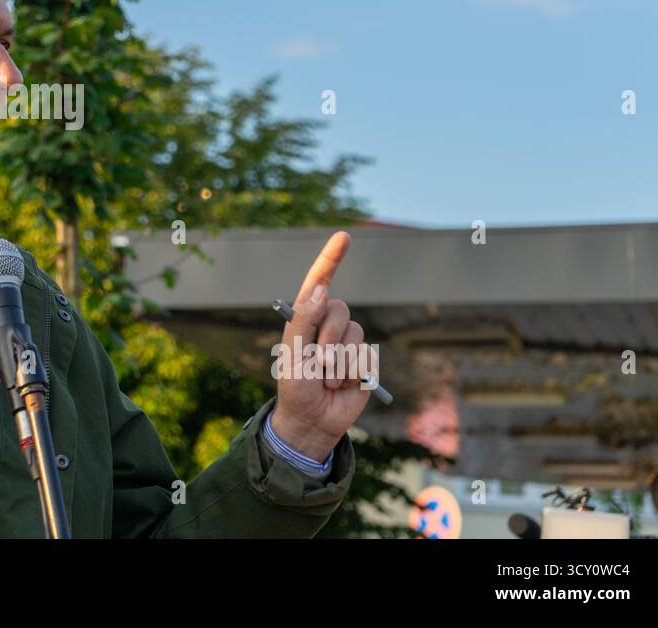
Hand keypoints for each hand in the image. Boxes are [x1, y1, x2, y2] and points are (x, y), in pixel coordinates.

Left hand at [271, 231, 372, 461]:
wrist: (313, 420)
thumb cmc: (295, 386)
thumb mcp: (291, 352)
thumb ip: (304, 320)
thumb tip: (322, 290)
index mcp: (307, 318)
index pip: (320, 283)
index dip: (332, 258)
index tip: (344, 236)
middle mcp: (328, 325)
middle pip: (340, 311)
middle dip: (327, 339)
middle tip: (316, 364)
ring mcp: (347, 342)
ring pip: (354, 334)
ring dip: (339, 361)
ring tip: (326, 379)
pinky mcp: (364, 360)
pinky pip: (366, 355)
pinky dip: (352, 373)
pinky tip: (342, 385)